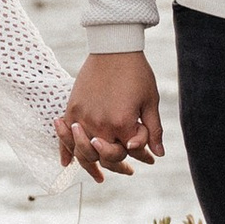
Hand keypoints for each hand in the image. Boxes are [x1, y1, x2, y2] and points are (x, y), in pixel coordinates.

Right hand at [59, 50, 164, 177]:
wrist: (113, 48)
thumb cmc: (136, 73)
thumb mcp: (150, 101)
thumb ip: (153, 130)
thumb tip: (158, 155)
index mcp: (123, 123)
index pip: (129, 152)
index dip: (140, 157)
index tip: (148, 160)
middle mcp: (101, 124)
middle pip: (105, 157)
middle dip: (118, 166)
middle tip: (128, 172)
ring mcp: (83, 117)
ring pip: (83, 152)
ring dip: (90, 166)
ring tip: (99, 175)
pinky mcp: (72, 108)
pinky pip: (65, 136)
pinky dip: (65, 151)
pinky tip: (66, 163)